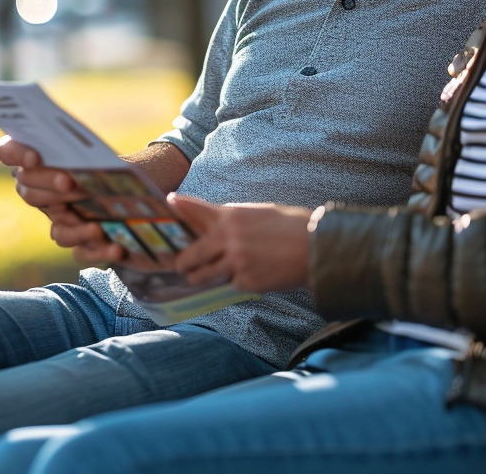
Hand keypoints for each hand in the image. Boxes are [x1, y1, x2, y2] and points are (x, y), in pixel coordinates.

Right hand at [0, 136, 123, 264]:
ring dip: (76, 230)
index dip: (15, 154)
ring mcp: (62, 220)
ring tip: (98, 228)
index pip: (8, 152)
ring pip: (57, 230)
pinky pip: (83, 253)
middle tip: (70, 182)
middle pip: (29, 192)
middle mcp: (44, 192)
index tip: (34, 158)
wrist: (147, 195)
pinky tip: (118, 248)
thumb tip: (99, 161)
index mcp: (43, 162)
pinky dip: (100, 251)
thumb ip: (92, 153)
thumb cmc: (120, 166)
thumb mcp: (107, 154)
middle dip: (49, 185)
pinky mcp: (82, 244)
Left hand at [169, 195, 312, 292]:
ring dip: (200, 277)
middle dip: (183, 262)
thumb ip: (233, 220)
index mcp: (231, 216)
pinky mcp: (246, 281)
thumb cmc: (291, 226)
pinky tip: (253, 274)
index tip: (169, 202)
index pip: (196, 210)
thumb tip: (214, 227)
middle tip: (180, 265)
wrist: (316, 246)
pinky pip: (231, 283)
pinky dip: (238, 281)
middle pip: (191, 254)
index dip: (180, 207)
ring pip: (203, 275)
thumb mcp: (259, 213)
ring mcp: (236, 261)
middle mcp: (229, 237)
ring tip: (199, 278)